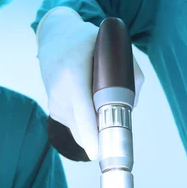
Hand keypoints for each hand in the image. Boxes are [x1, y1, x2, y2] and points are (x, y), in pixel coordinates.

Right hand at [36, 7, 144, 159]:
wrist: (54, 37)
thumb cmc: (86, 41)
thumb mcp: (111, 45)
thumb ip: (129, 71)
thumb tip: (132, 104)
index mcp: (74, 72)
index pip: (82, 109)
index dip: (91, 133)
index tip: (99, 150)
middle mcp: (60, 89)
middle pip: (82, 128)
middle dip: (101, 135)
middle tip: (116, 133)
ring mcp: (54, 101)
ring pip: (80, 131)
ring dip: (95, 127)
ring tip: (101, 102)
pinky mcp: (53, 109)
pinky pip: (75, 126)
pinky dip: (87, 121)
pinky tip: (89, 100)